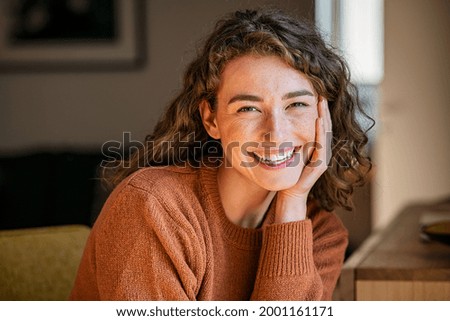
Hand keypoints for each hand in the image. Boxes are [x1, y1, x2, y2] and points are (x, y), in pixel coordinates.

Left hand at [275, 97, 331, 222]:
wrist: (290, 194)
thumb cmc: (289, 174)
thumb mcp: (291, 152)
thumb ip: (293, 141)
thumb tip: (284, 125)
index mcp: (317, 148)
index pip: (321, 126)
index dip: (320, 112)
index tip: (317, 97)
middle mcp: (323, 151)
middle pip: (326, 127)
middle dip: (324, 111)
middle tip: (322, 95)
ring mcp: (323, 158)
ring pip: (326, 133)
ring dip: (324, 117)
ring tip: (322, 103)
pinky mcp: (320, 164)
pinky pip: (322, 145)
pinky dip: (320, 131)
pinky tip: (318, 120)